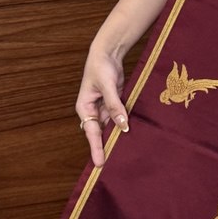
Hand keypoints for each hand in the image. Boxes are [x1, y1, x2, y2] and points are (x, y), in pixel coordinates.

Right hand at [76, 44, 128, 166]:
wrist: (108, 53)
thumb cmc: (101, 67)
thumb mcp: (108, 86)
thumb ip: (114, 105)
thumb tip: (123, 124)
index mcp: (84, 108)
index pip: (91, 132)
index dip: (96, 148)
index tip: (100, 163)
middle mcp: (93, 111)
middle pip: (100, 133)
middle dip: (107, 147)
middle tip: (114, 165)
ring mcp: (104, 108)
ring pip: (111, 126)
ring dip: (117, 136)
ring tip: (125, 154)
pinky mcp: (114, 104)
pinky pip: (120, 118)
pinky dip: (125, 124)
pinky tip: (133, 134)